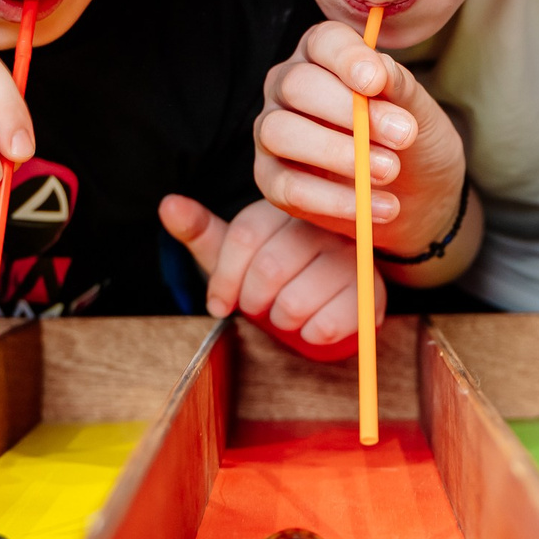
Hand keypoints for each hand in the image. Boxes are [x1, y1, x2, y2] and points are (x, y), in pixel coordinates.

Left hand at [159, 194, 378, 359]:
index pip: (244, 236)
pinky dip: (310, 334)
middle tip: (259, 307)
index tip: (217, 305)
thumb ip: (201, 229)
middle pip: (268, 269)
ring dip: (280, 320)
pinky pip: (326, 325)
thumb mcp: (234, 252)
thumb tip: (167, 203)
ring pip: (294, 301)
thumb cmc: (277, 271)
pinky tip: (313, 324)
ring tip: (287, 312)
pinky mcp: (371, 292)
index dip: (223, 279)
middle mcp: (322, 224)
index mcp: (286, 207)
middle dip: (252, 301)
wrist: (331, 298)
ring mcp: (351, 257)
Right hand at [252, 20, 463, 254]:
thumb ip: (400, 88)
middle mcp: (289, 87)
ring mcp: (273, 132)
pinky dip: (334, 199)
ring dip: (338, 154)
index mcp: (324, 57)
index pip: (324, 41)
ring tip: (389, 171)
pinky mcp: (270, 178)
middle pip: (297, 84)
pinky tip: (377, 207)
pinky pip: (287, 186)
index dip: (348, 59)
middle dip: (348, 111)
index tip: (376, 83)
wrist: (417, 199)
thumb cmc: (412, 143)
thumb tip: (381, 69)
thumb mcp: (420, 113)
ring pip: (281, 132)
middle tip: (402, 136)